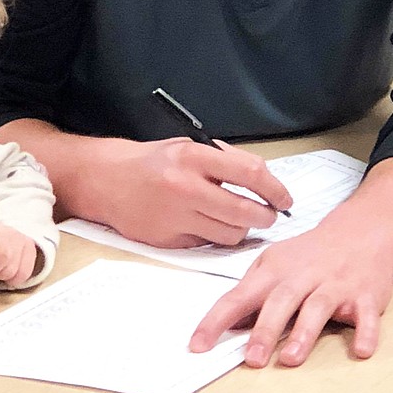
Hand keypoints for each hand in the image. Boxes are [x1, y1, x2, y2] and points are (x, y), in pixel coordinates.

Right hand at [99, 139, 293, 247]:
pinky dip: (213, 237)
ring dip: (242, 229)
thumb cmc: (153, 162)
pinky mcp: (168, 240)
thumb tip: (265, 180)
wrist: (108, 180)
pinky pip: (206, 244)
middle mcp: (185, 188)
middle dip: (266, 216)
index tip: (284, 198)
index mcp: (193, 158)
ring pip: (230, 234)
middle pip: (245, 212)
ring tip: (236, 219)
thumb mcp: (189, 148)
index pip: (251, 174)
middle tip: (270, 215)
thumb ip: (226, 161)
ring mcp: (175, 217)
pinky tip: (205, 224)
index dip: (275, 189)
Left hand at [189, 155, 392, 366]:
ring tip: (290, 359)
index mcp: (274, 271)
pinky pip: (367, 315)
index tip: (198, 346)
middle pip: (280, 302)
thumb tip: (228, 326)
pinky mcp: (366, 296)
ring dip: (304, 334)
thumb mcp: (274, 265)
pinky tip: (361, 351)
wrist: (361, 230)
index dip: (216, 322)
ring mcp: (335, 285)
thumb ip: (251, 294)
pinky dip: (366, 332)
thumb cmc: (309, 255)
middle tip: (251, 359)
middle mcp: (303, 277)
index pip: (238, 297)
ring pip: (318, 308)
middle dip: (264, 330)